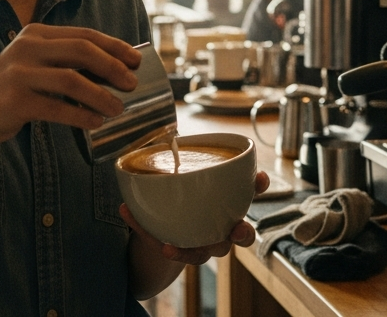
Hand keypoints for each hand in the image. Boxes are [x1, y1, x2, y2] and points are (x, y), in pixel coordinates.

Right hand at [0, 25, 141, 147]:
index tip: (137, 58)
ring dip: (101, 95)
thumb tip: (114, 70)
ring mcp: (19, 74)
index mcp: (35, 34)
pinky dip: (81, 116)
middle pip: (82, 51)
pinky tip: (95, 123)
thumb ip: (64, 62)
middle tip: (132, 83)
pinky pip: (58, 108)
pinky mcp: (15, 101)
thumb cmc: (9, 92)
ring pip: (73, 80)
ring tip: (118, 108)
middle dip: (113, 67)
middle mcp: (26, 48)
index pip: (84, 34)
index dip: (114, 46)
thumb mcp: (33, 65)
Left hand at [120, 172, 270, 264]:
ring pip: (205, 254)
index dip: (258, 186)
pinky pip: (167, 249)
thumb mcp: (188, 172)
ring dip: (189, 252)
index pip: (250, 193)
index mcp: (230, 202)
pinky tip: (127, 213)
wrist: (166, 226)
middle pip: (241, 236)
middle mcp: (224, 227)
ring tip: (169, 248)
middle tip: (237, 229)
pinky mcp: (182, 252)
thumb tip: (166, 132)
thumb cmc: (185, 192)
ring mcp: (205, 244)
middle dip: (243, 233)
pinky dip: (146, 234)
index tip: (259, 178)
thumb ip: (185, 157)